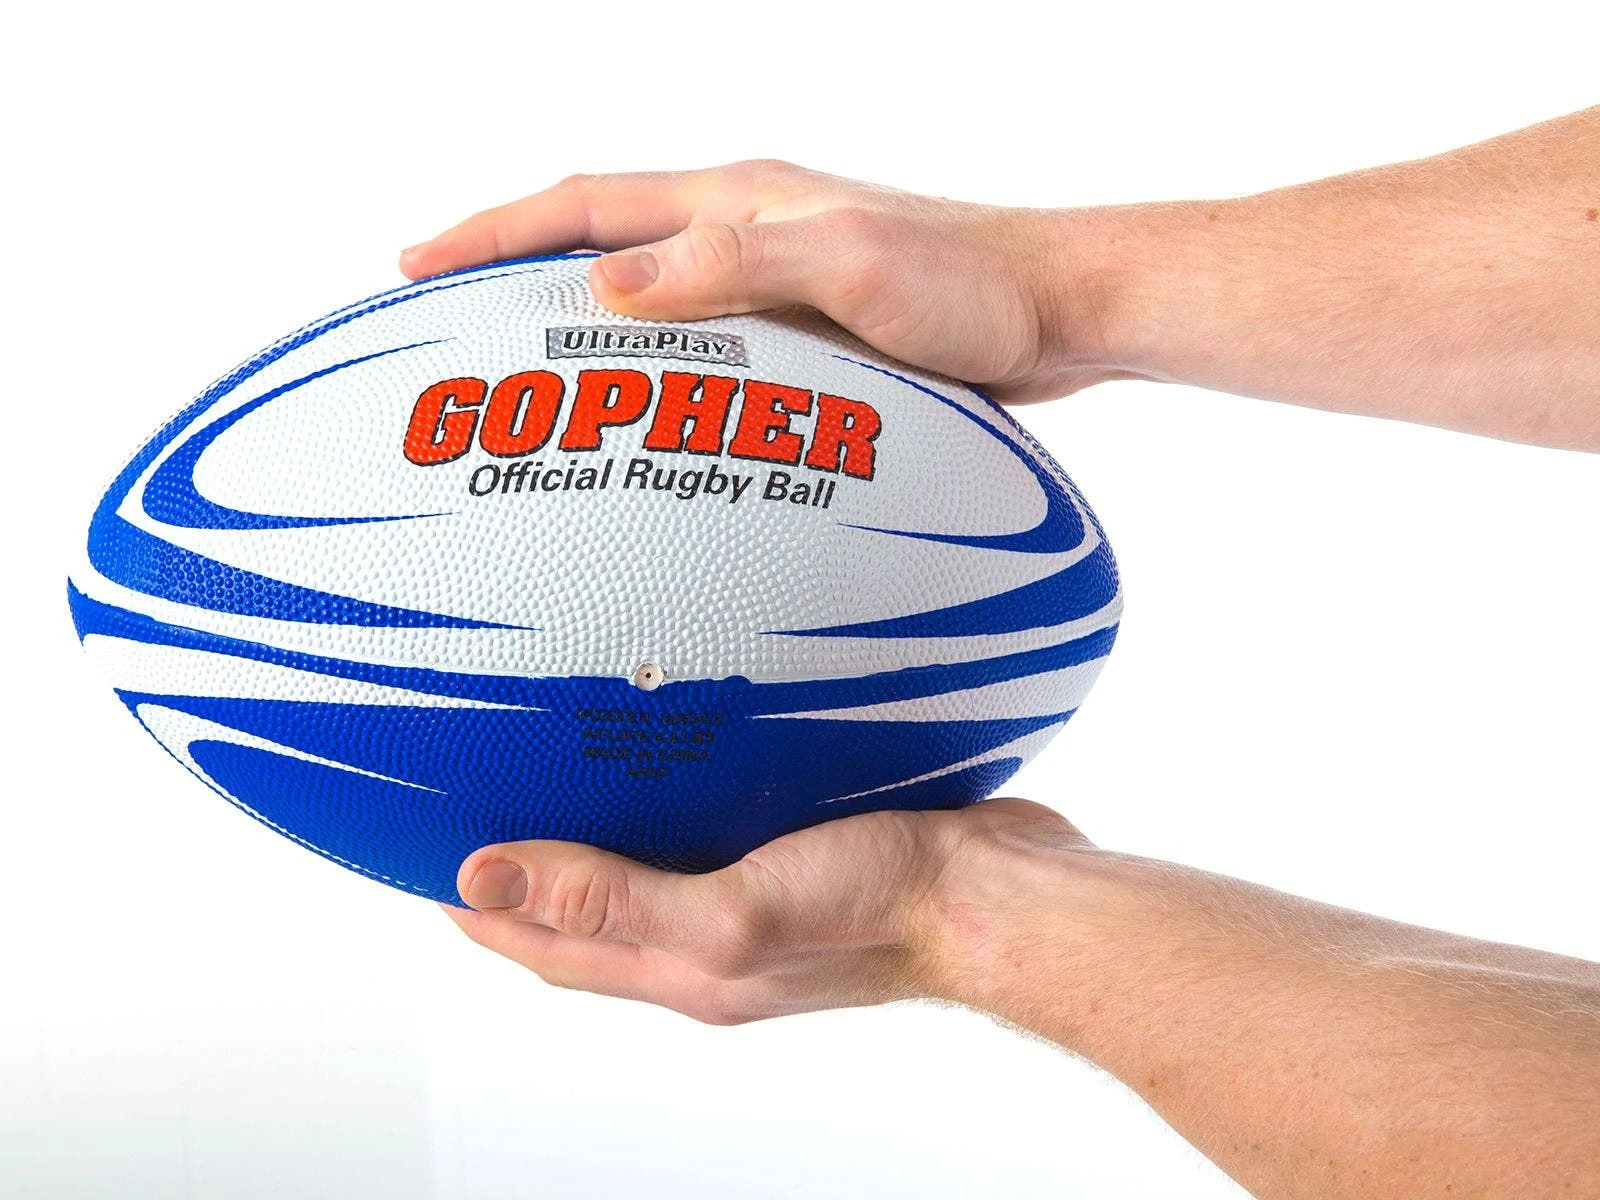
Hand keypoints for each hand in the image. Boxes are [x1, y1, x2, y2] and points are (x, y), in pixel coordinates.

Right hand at [400, 161, 1136, 402]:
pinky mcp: (808, 335)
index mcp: (737, 199)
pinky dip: (651, 377)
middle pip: (598, 246)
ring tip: (521, 390)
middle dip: (513, 276)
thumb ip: (736, 265)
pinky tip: (644, 433)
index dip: (492, 232)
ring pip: (647, 304)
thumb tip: (602, 288)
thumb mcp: (851, 266)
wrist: (1063, 311)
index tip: (414, 266)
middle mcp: (745, 232)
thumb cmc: (972, 288)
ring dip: (577, 331)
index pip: (584, 205)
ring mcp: (774, 283)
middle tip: (440, 326)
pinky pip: (701, 350)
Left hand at [442, 798, 1088, 1023]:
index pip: (552, 949)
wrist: (1002, 892)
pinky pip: (713, 832)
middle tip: (481, 823)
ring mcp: (761, 899)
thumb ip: (611, 899)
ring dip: (598, 841)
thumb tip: (488, 882)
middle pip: (592, 917)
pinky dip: (675, 805)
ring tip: (562, 783)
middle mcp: (716, 941)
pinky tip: (681, 758)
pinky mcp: (803, 853)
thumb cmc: (883, 909)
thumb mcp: (732, 910)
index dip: (482, 916)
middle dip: (528, 883)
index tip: (429, 869)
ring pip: (652, 870)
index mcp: (688, 969)